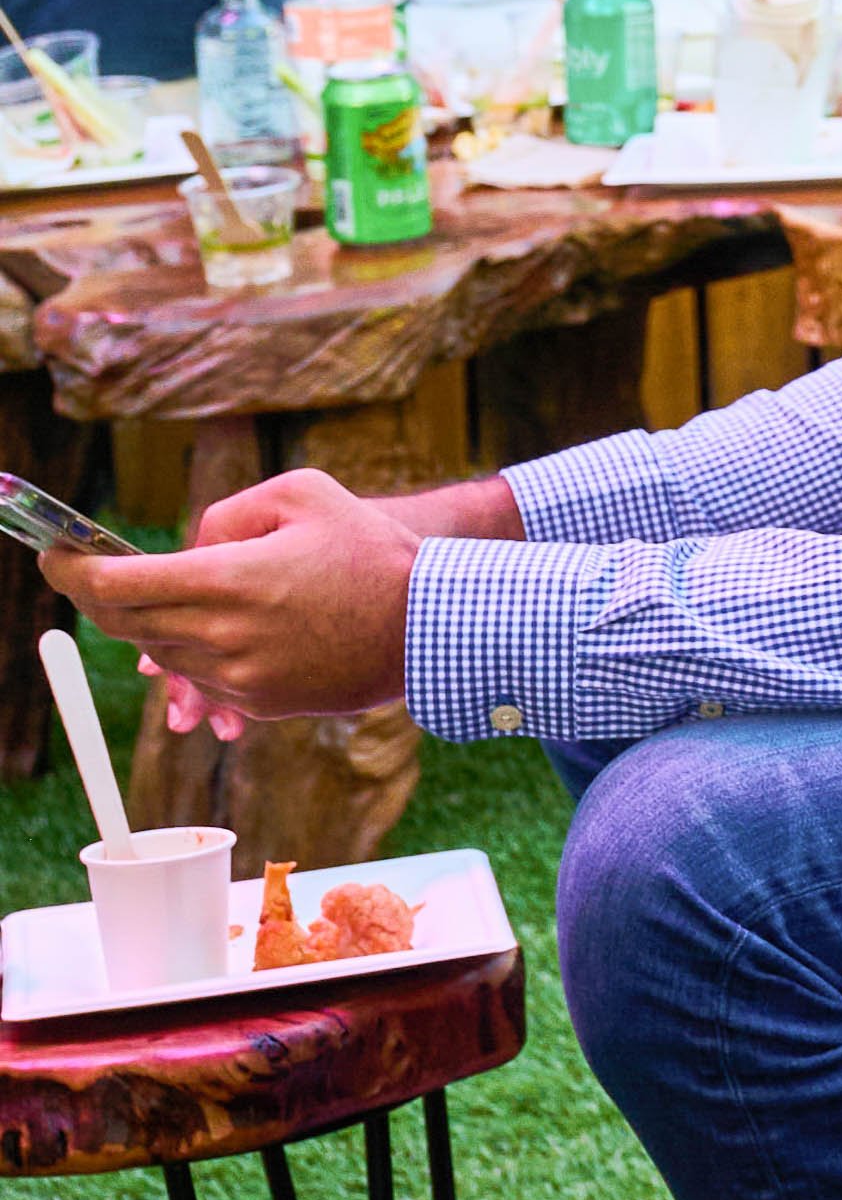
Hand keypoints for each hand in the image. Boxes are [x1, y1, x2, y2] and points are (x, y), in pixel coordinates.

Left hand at [48, 469, 443, 728]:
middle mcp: (222, 635)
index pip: (115, 584)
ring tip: (183, 596)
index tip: (53, 555)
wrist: (431, 624)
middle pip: (125, 623)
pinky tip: (226, 629)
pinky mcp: (258, 703)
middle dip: (101, 597)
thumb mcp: (304, 495)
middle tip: (95, 574)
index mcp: (228, 579)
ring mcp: (238, 677)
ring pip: (160, 652)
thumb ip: (228, 511)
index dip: (70, 570)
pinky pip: (200, 679)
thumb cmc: (372, 551)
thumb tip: (190, 549)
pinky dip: (196, 653)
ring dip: (154, 624)